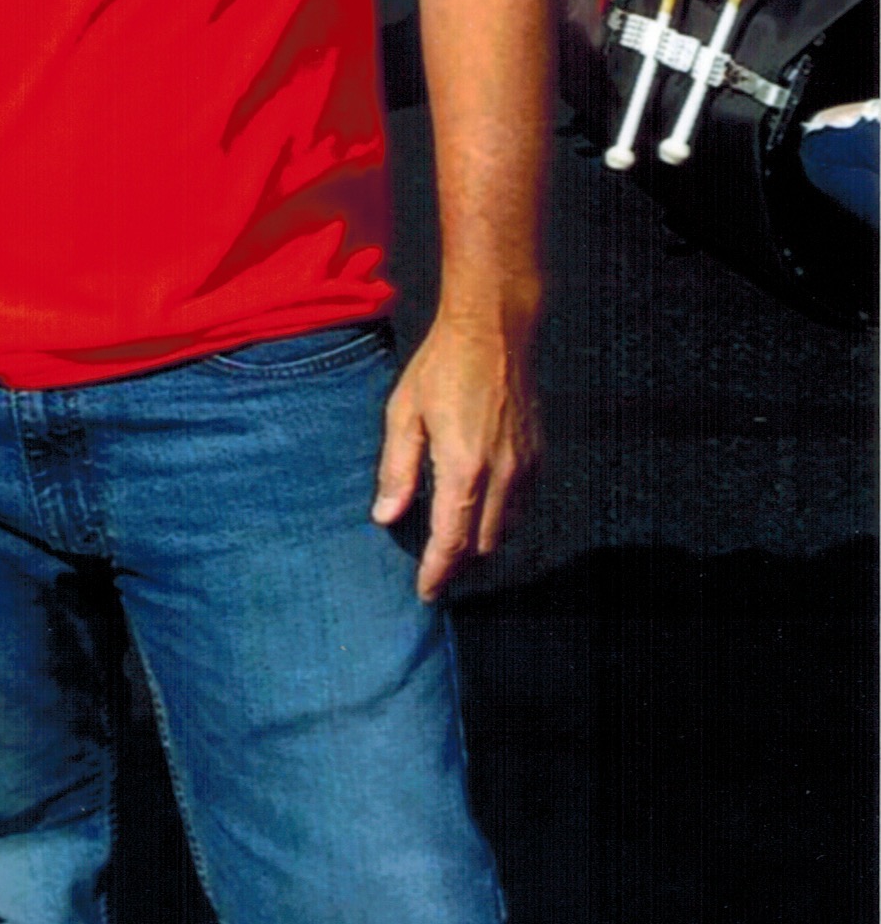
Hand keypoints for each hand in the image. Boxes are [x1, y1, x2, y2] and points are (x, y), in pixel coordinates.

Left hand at [372, 314, 541, 600]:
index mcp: (464, 469)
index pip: (452, 542)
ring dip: (481, 546)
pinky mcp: (538, 455)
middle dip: (458, 565)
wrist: (495, 330)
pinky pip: (522, 507)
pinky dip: (502, 521)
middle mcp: (502, 476)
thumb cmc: (442, 367)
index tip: (425, 592)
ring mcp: (526, 467)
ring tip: (454, 550)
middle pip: (483, 545)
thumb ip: (396, 469)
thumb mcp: (404, 414)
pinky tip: (481, 515)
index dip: (438, 573)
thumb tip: (385, 515)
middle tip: (434, 573)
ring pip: (507, 530)